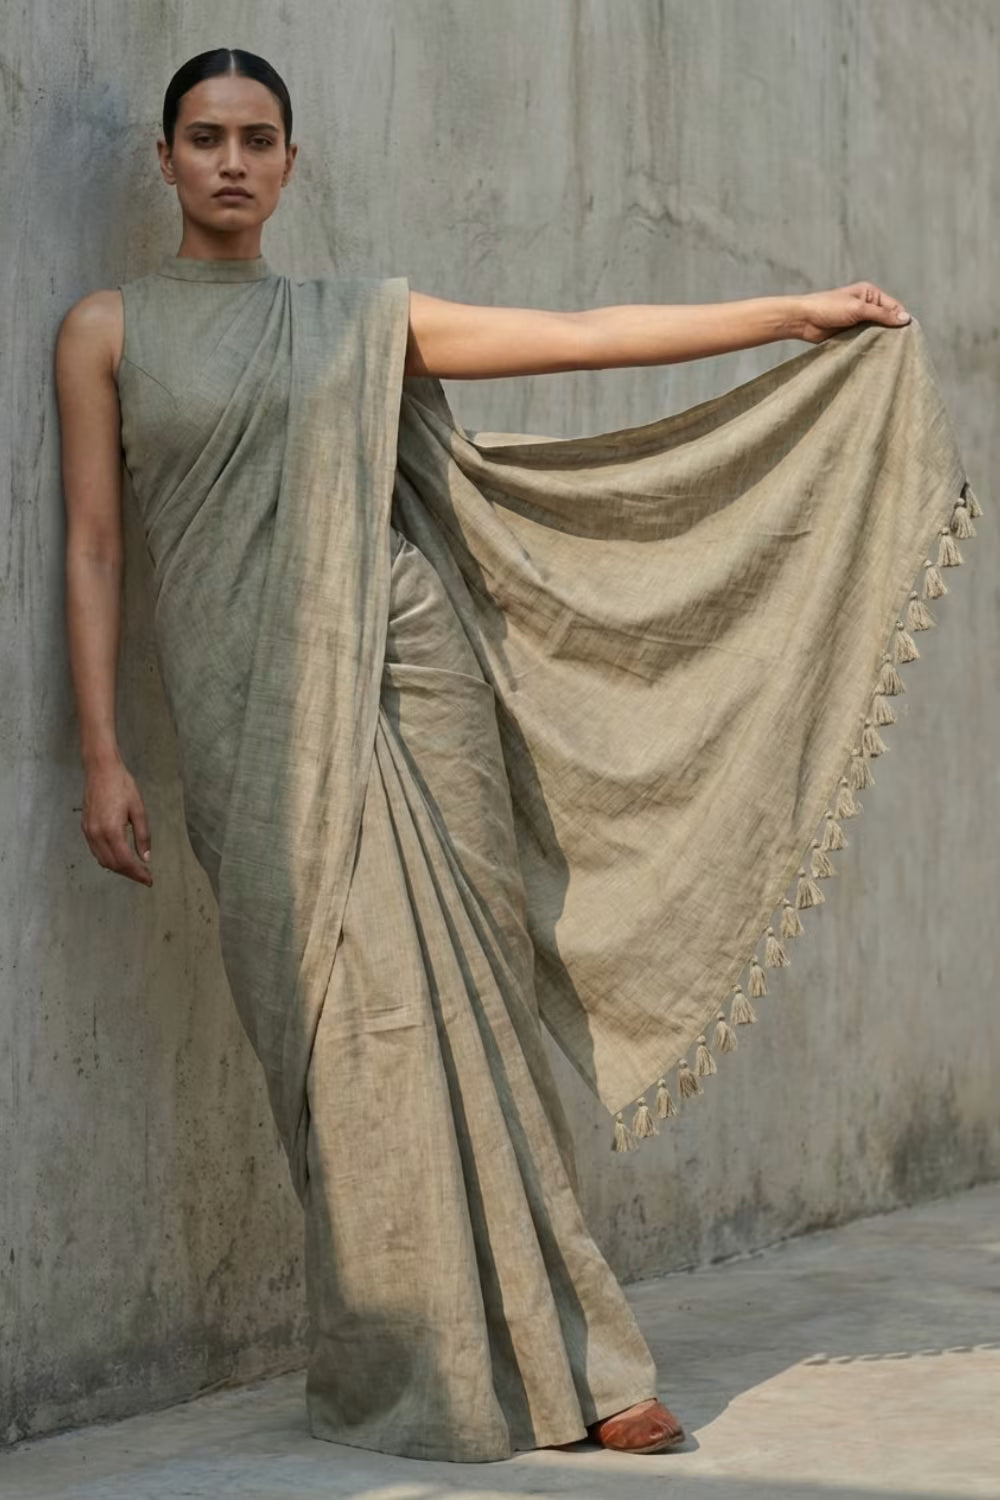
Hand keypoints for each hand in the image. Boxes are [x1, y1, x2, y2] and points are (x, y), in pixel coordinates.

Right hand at [81, 755, 152, 886]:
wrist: (101, 770)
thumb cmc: (122, 786)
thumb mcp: (139, 810)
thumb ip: (143, 836)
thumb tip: (145, 858)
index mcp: (112, 831)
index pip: (125, 861)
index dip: (138, 873)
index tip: (149, 880)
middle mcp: (97, 835)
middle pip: (112, 864)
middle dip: (129, 873)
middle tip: (144, 876)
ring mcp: (88, 832)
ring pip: (102, 860)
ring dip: (118, 868)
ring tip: (134, 870)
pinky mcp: (85, 828)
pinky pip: (96, 851)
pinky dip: (108, 859)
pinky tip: (119, 858)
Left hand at [795, 281, 910, 343]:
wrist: (803, 320)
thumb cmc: (828, 308)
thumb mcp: (858, 309)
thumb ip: (882, 315)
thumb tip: (906, 319)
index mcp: (870, 294)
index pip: (894, 307)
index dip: (900, 319)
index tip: (907, 335)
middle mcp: (866, 306)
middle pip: (886, 320)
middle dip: (892, 331)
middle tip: (900, 346)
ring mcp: (858, 320)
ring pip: (876, 331)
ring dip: (880, 339)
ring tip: (889, 351)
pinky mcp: (850, 332)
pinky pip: (865, 339)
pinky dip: (870, 345)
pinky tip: (875, 353)